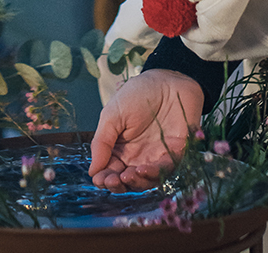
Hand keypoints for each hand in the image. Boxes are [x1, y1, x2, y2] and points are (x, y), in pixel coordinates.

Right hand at [88, 69, 203, 189]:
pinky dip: (153, 174)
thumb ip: (102, 142)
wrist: (167, 81)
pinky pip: (164, 171)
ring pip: (145, 181)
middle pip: (127, 182)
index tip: (98, 179)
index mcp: (120, 149)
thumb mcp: (112, 115)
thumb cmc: (138, 94)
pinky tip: (141, 169)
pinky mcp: (175, 155)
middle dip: (118, 185)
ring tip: (125, 176)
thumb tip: (92, 171)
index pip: (110, 171)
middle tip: (111, 181)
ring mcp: (156, 158)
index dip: (104, 179)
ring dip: (135, 183)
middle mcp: (138, 157)